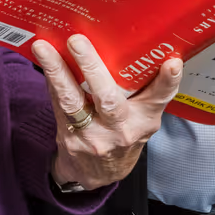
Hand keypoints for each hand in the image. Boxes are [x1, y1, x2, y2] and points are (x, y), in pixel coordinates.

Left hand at [32, 33, 182, 190]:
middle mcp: (122, 129)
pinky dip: (51, 82)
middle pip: (108, 98)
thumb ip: (143, 88)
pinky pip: (59, 105)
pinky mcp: (70, 139)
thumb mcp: (141, 116)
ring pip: (73, 101)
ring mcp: (94, 137)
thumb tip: (132, 42)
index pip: (160, 98)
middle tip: (77, 40)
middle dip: (91, 67)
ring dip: (57, 72)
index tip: (172, 64)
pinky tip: (43, 62)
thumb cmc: (122, 133)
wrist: (99, 174)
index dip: (168, 81)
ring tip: (44, 48)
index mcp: (144, 119)